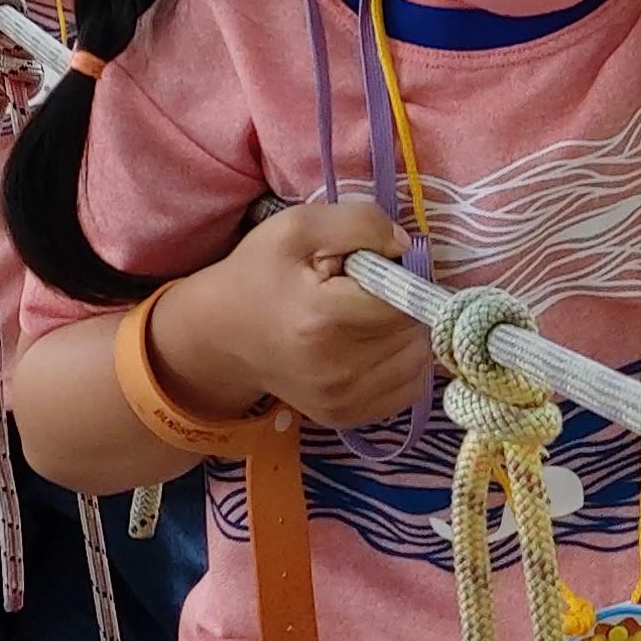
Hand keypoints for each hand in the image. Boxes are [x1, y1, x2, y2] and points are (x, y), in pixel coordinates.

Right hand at [153, 201, 421, 431]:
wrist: (220, 336)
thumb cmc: (259, 274)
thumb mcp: (298, 228)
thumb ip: (359, 223)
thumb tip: (405, 246)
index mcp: (324, 319)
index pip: (406, 300)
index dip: (404, 277)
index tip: (380, 268)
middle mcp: (338, 369)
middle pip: (415, 330)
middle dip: (404, 304)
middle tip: (367, 292)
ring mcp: (343, 400)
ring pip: (420, 360)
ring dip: (407, 335)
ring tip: (368, 318)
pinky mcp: (348, 417)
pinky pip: (410, 388)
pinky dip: (403, 363)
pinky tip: (373, 345)